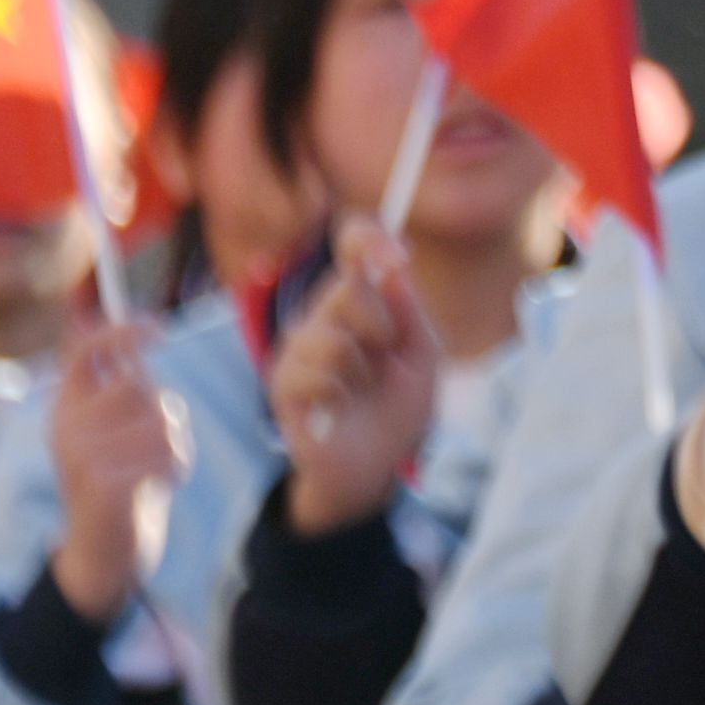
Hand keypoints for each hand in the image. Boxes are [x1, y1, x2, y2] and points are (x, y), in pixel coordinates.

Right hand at [42, 319, 183, 627]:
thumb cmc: (124, 479)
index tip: (159, 328)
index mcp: (66, 407)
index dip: (120, 331)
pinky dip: (177, 466)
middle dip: (165, 411)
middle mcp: (64, 427)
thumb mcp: (119, 428)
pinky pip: (164, 453)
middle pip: (137, 386)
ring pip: (159, 420)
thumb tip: (140, 329)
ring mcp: (78, 456)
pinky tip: (163, 483)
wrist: (106, 549)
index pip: (84, 350)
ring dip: (176, 442)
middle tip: (161, 442)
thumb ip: (126, 384)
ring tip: (160, 466)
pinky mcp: (100, 485)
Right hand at [269, 225, 442, 534]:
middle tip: (388, 352)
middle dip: (379, 321)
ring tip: (363, 386)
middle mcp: (321, 317)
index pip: (350, 248)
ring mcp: (297, 350)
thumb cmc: (399, 407)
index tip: (398, 254)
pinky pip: (314, 371)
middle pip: (344, 287)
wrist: (378, 466)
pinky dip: (340, 390)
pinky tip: (340, 406)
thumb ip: (408, 309)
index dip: (368, 238)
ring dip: (361, 364)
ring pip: (328, 333)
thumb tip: (392, 260)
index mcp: (357, 302)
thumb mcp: (422, 354)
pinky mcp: (283, 385)